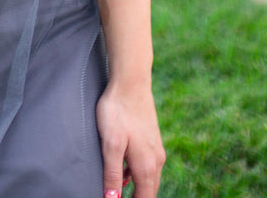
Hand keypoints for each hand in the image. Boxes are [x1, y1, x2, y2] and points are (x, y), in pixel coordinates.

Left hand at [96, 80, 164, 197]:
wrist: (131, 81)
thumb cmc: (117, 111)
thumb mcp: (110, 144)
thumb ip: (112, 175)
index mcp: (147, 166)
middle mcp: (156, 160)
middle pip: (149, 191)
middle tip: (117, 197)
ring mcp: (156, 148)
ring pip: (149, 178)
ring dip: (137, 187)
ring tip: (118, 189)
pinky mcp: (152, 138)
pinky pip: (147, 164)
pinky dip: (137, 173)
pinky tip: (123, 169)